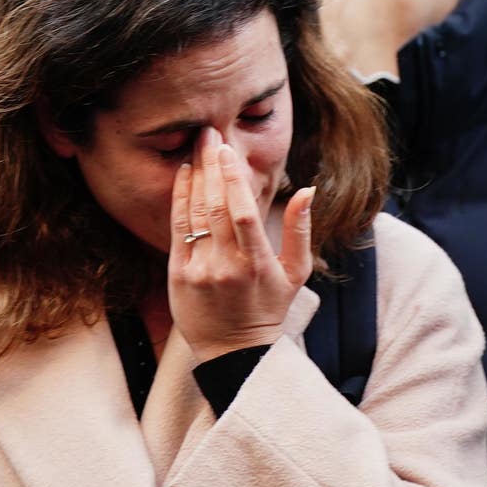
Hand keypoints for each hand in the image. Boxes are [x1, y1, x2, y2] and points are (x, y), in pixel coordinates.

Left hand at [168, 127, 314, 363]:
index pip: (243, 214)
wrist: (234, 352)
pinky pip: (178, 230)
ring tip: (197, 148)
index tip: (228, 149)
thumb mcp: (296, 273)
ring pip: (195, 215)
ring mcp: (200, 271)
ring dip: (195, 177)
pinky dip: (179, 200)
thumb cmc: (268, 309)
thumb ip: (301, 230)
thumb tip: (309, 189)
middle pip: (216, 207)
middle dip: (212, 166)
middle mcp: (227, 266)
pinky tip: (183, 176)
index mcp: (258, 264)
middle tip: (209, 134)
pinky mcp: (179, 275)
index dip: (233, 179)